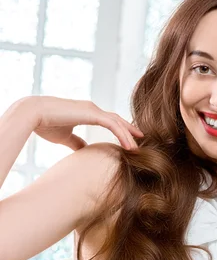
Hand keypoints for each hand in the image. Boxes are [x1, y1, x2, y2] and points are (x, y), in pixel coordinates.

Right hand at [26, 95, 142, 150]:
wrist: (33, 114)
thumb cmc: (45, 124)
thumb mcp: (65, 136)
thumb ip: (76, 142)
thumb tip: (83, 151)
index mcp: (87, 112)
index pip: (109, 120)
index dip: (121, 129)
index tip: (130, 140)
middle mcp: (92, 109)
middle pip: (117, 120)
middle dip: (130, 130)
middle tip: (141, 140)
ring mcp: (92, 109)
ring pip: (117, 122)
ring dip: (129, 135)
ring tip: (137, 148)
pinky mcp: (92, 113)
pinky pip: (113, 125)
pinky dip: (123, 135)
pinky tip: (129, 146)